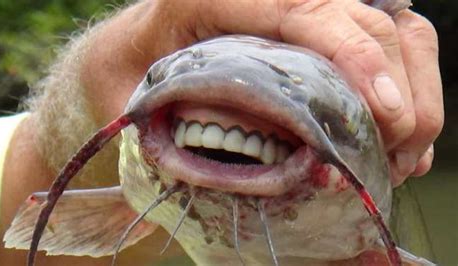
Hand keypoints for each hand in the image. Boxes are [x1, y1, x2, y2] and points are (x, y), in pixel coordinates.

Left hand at [81, 0, 442, 186]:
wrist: (132, 53)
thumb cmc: (132, 75)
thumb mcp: (142, 95)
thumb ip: (183, 114)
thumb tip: (259, 149)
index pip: (301, 11)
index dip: (352, 59)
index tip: (385, 113)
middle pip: (357, 18)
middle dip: (394, 83)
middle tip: (401, 145)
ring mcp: (295, 3)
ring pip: (383, 24)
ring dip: (410, 84)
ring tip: (408, 147)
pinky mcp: (312, 25)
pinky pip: (379, 37)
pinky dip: (405, 78)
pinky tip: (403, 131)